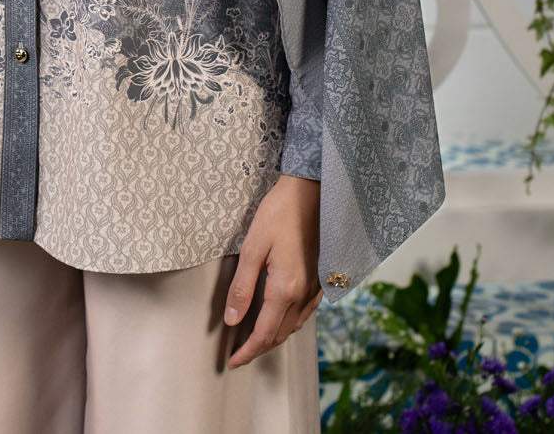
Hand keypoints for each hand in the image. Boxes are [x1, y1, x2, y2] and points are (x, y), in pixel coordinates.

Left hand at [223, 174, 321, 367]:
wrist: (311, 192)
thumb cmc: (279, 213)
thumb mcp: (253, 247)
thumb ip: (242, 286)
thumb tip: (232, 319)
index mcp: (285, 289)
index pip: (264, 333)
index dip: (248, 351)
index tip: (233, 361)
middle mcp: (304, 294)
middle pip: (280, 334)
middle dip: (259, 348)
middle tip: (240, 354)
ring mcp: (316, 287)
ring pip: (294, 326)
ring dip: (274, 338)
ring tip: (255, 340)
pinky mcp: (321, 278)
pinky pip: (305, 312)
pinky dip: (290, 323)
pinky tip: (281, 318)